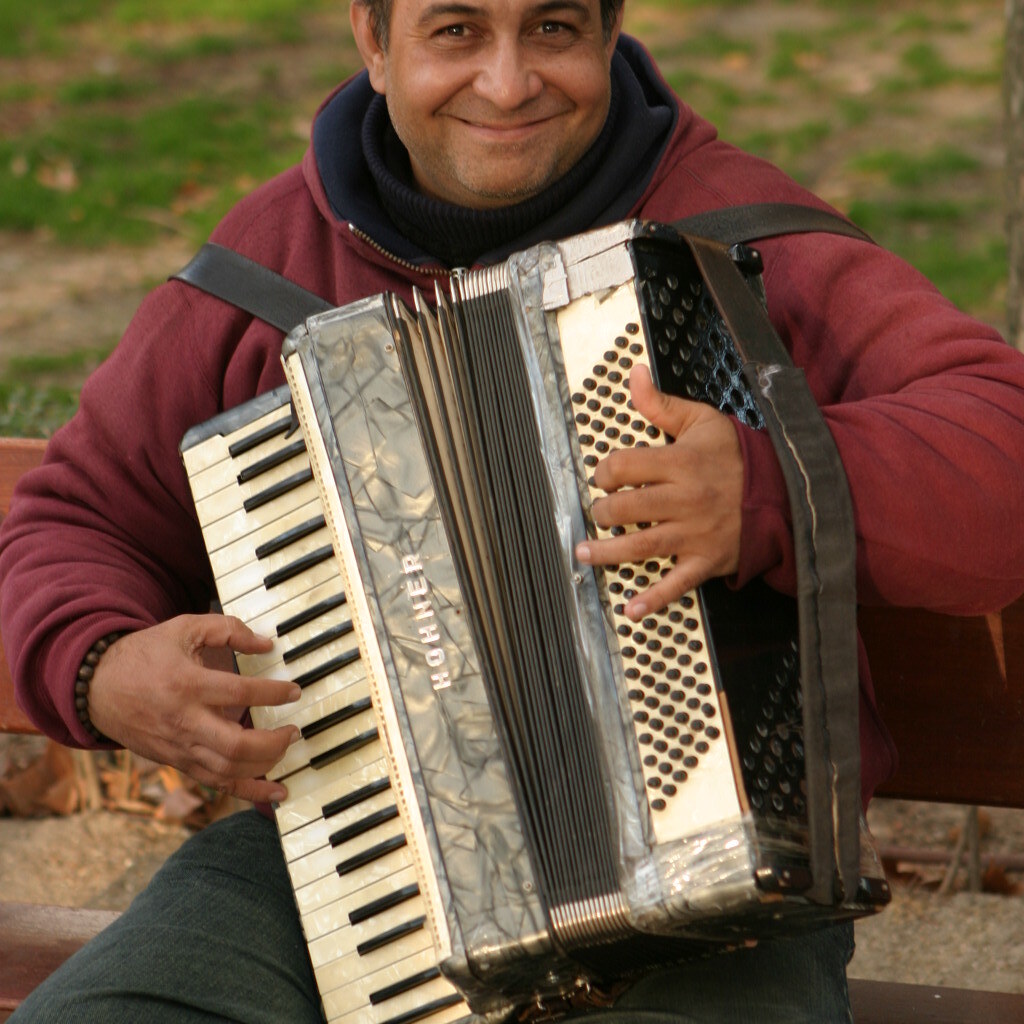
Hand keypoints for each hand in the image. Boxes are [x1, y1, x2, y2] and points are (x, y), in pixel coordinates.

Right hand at [88, 614, 301, 803]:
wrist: (96, 687)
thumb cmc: (145, 654)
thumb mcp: (184, 628)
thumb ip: (227, 629)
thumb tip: (266, 644)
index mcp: (187, 685)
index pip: (240, 693)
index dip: (273, 693)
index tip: (294, 691)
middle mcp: (184, 722)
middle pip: (236, 745)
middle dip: (274, 741)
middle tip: (294, 728)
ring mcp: (180, 748)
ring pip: (229, 770)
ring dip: (266, 764)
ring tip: (286, 747)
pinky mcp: (178, 762)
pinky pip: (217, 784)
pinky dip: (249, 791)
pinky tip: (277, 791)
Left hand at [574, 365, 743, 619]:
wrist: (786, 490)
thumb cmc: (738, 456)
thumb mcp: (702, 421)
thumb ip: (661, 404)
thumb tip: (634, 375)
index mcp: (681, 462)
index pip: (624, 466)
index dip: (605, 471)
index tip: (604, 476)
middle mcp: (685, 499)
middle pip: (627, 508)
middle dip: (603, 512)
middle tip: (598, 513)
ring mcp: (696, 533)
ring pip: (642, 546)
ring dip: (608, 553)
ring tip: (584, 554)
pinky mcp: (706, 560)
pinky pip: (677, 583)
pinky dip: (653, 599)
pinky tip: (630, 609)